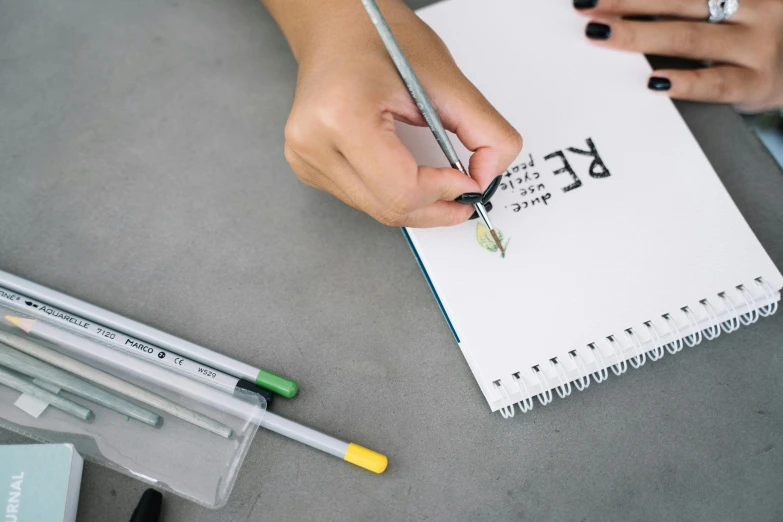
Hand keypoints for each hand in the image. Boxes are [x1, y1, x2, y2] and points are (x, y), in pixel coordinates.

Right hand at [263, 0, 521, 226]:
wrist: (334, 25)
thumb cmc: (378, 37)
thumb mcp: (443, 77)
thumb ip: (483, 129)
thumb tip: (490, 174)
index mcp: (342, 117)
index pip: (403, 189)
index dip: (445, 192)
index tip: (471, 182)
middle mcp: (314, 144)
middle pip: (390, 208)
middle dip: (437, 208)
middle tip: (466, 197)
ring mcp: (305, 159)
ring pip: (378, 210)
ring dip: (418, 204)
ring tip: (443, 183)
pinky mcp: (307, 167)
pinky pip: (363, 200)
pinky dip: (394, 195)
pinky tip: (409, 175)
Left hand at [575, 0, 782, 111]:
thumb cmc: (751, 37)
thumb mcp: (728, 10)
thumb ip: (686, 7)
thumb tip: (625, 10)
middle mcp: (752, 7)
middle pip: (680, 0)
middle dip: (628, 2)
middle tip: (586, 6)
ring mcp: (756, 45)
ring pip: (690, 37)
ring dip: (641, 34)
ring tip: (601, 34)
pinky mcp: (757, 83)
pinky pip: (717, 82)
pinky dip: (685, 82)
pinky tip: (654, 82)